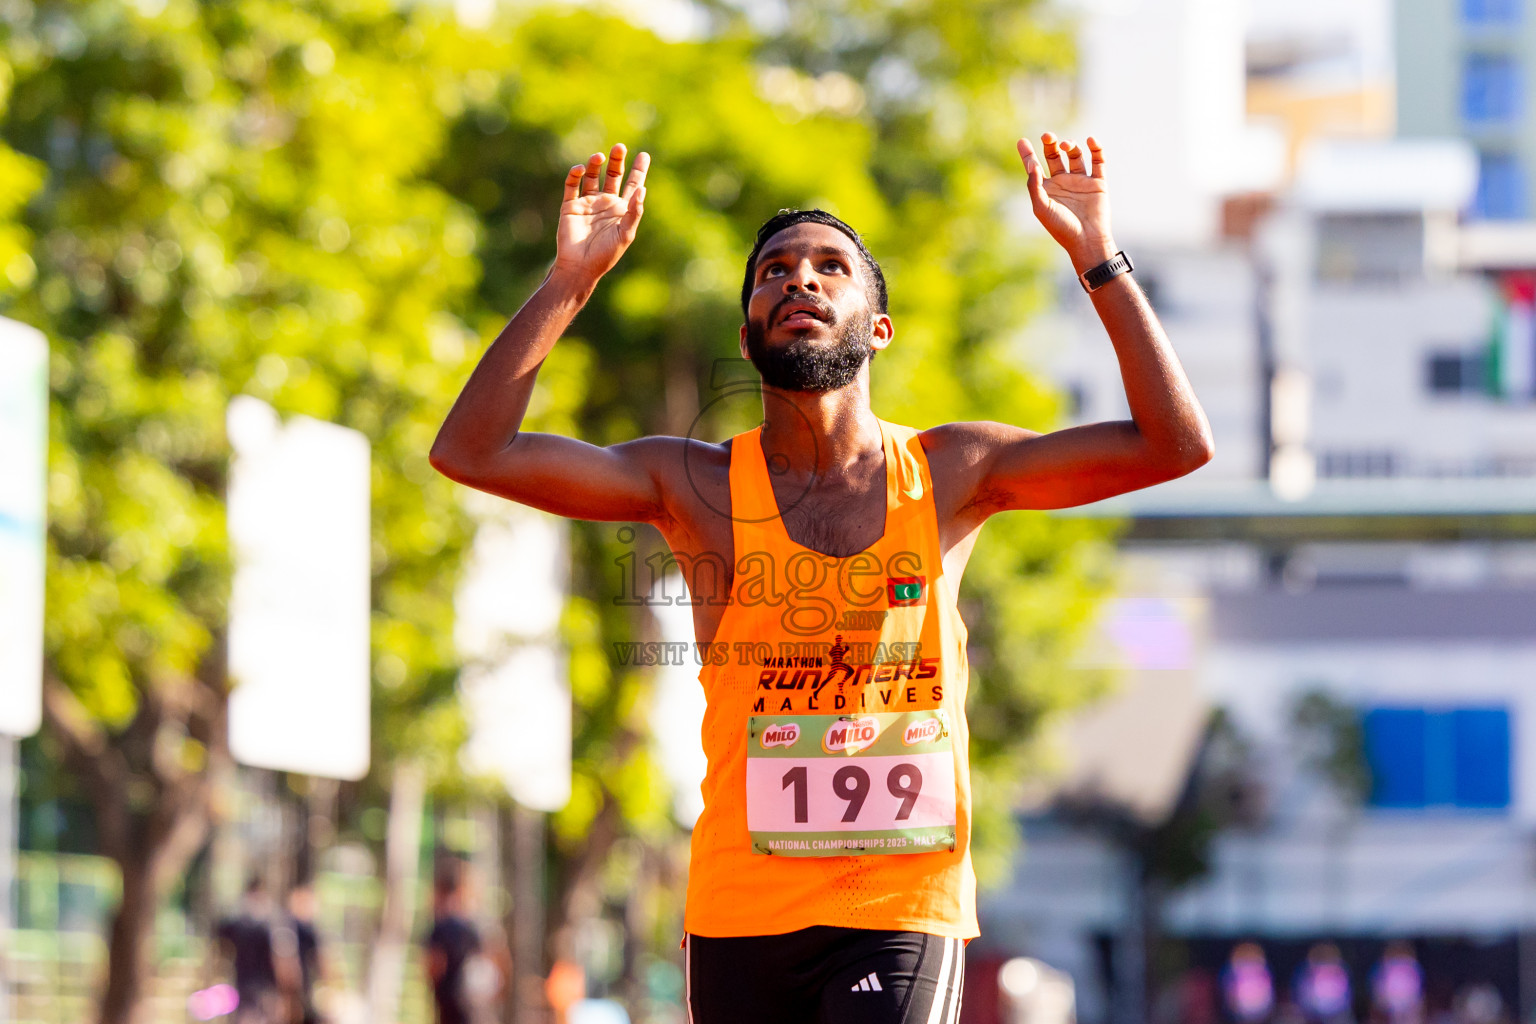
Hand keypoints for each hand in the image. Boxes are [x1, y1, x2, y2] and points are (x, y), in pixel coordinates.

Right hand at [551, 143, 648, 288]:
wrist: (580, 266)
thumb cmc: (606, 254)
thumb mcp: (625, 234)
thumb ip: (634, 212)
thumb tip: (642, 189)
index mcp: (621, 210)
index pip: (632, 185)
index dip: (638, 170)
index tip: (644, 155)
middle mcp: (605, 203)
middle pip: (613, 175)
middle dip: (616, 160)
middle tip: (620, 147)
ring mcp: (588, 203)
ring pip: (592, 176)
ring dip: (595, 164)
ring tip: (599, 156)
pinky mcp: (570, 206)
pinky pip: (572, 185)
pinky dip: (575, 175)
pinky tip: (580, 169)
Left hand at [1017, 133, 1115, 273]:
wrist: (1087, 240)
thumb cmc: (1061, 227)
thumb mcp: (1042, 207)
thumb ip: (1034, 185)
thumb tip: (1032, 165)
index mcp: (1047, 188)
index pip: (1035, 166)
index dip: (1028, 154)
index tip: (1021, 141)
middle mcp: (1063, 182)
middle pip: (1055, 156)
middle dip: (1051, 144)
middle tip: (1048, 136)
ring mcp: (1080, 181)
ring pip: (1075, 155)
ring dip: (1070, 146)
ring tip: (1066, 145)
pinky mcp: (1098, 182)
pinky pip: (1098, 161)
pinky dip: (1096, 149)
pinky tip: (1090, 141)